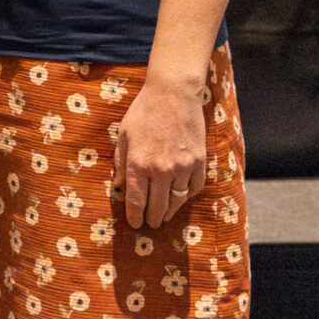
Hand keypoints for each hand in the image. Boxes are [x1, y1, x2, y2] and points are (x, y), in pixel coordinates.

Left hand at [111, 73, 209, 229]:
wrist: (173, 94)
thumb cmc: (144, 112)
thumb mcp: (124, 136)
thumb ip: (121, 163)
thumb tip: (120, 186)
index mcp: (139, 163)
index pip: (136, 200)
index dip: (134, 216)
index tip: (134, 224)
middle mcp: (162, 169)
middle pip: (158, 206)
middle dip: (152, 218)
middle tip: (149, 224)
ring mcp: (183, 167)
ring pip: (177, 200)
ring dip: (170, 211)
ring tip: (164, 216)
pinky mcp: (199, 162)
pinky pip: (194, 188)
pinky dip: (187, 196)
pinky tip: (180, 198)